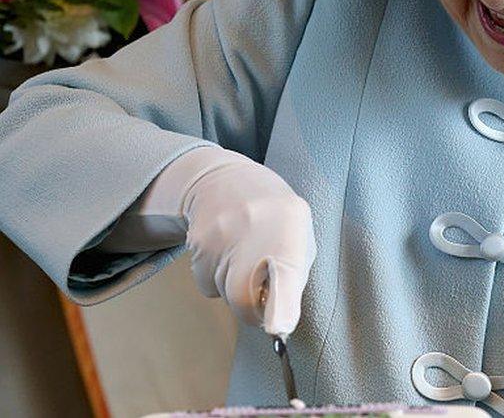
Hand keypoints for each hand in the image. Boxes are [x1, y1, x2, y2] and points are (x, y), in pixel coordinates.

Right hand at [172, 148, 316, 335]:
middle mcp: (255, 231)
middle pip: (242, 298)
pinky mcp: (198, 241)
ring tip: (245, 254)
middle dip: (251, 307)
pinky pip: (205, 283)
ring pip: (222, 293)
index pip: (285, 275)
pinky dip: (215, 277)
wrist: (230, 182)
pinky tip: (226, 251)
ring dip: (233, 287)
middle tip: (261, 291)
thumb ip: (295, 279)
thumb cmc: (277, 221)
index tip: (277, 326)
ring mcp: (223, 235)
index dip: (280, 306)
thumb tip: (279, 322)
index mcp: (291, 233)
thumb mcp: (300, 240)